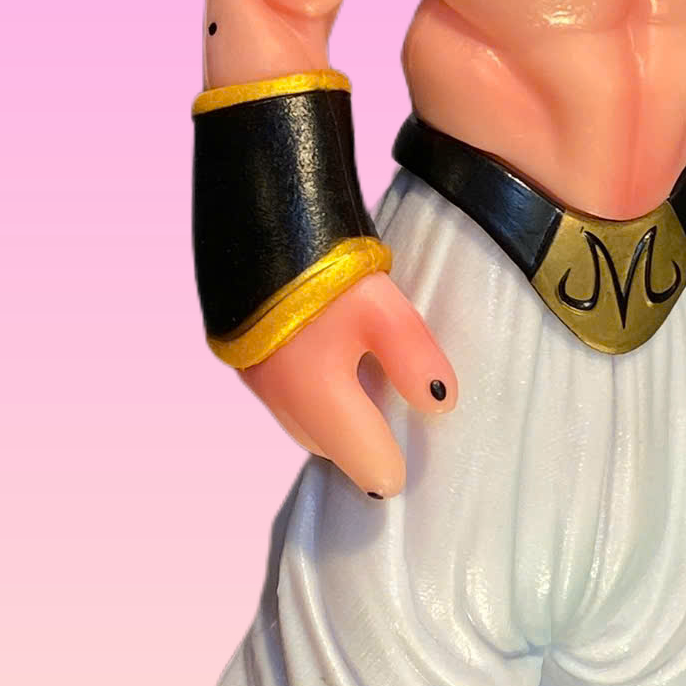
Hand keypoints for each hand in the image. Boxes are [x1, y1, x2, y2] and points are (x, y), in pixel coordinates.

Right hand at [241, 271, 455, 499]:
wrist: (256, 219)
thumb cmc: (324, 270)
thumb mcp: (384, 308)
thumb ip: (413, 360)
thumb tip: (439, 405)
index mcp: (314, 396)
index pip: (364, 465)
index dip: (393, 466)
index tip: (415, 459)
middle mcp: (279, 399)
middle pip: (332, 449)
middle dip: (363, 446)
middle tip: (397, 427)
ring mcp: (256, 379)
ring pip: (307, 425)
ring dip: (337, 423)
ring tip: (370, 395)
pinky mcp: (246, 356)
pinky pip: (288, 400)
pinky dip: (315, 399)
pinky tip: (335, 365)